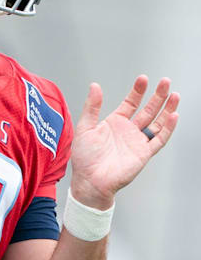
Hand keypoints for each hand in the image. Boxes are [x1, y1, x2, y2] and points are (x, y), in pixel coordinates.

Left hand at [70, 76, 178, 208]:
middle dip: (157, 96)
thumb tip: (95, 86)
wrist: (91, 181)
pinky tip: (173, 116)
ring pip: (157, 122)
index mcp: (115, 123)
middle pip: (148, 110)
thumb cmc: (85, 158)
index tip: (143, 79)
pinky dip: (167, 128)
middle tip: (165, 82)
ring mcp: (137, 141)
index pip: (130, 103)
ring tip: (174, 95)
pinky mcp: (144, 153)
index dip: (137, 91)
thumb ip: (92, 107)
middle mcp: (128, 131)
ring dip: (166, 109)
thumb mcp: (85, 127)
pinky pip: (159, 139)